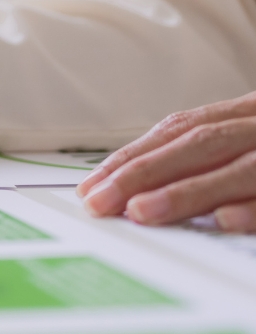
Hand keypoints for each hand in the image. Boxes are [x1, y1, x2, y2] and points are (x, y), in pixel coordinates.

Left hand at [77, 91, 255, 230]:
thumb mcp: (247, 140)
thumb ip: (209, 155)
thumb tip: (142, 189)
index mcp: (247, 113)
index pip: (180, 130)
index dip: (133, 156)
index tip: (92, 184)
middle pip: (198, 144)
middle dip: (143, 173)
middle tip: (99, 202)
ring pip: (239, 168)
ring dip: (184, 191)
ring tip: (139, 212)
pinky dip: (251, 207)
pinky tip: (221, 220)